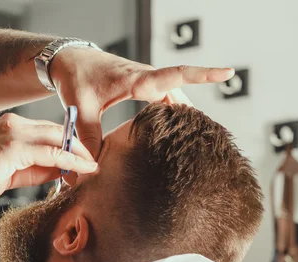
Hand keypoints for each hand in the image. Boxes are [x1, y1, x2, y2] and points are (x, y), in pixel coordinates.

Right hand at [0, 113, 96, 204]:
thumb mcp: (8, 173)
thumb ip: (33, 170)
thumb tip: (59, 172)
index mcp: (11, 128)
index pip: (47, 132)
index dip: (68, 144)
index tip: (82, 158)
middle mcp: (15, 125)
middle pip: (57, 131)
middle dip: (79, 146)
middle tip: (94, 160)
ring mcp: (14, 134)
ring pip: (57, 138)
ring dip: (78, 153)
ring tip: (92, 166)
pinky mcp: (13, 148)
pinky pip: (50, 153)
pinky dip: (69, 160)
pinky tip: (81, 169)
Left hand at [50, 48, 233, 156]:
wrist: (70, 59)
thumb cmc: (76, 78)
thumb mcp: (80, 108)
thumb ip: (88, 136)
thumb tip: (93, 164)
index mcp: (135, 79)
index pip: (175, 75)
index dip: (202, 75)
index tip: (227, 72)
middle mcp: (145, 76)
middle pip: (180, 90)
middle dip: (193, 110)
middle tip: (205, 134)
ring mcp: (145, 79)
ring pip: (173, 94)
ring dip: (182, 110)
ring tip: (192, 136)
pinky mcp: (141, 84)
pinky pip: (165, 95)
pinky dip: (172, 108)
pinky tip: (174, 126)